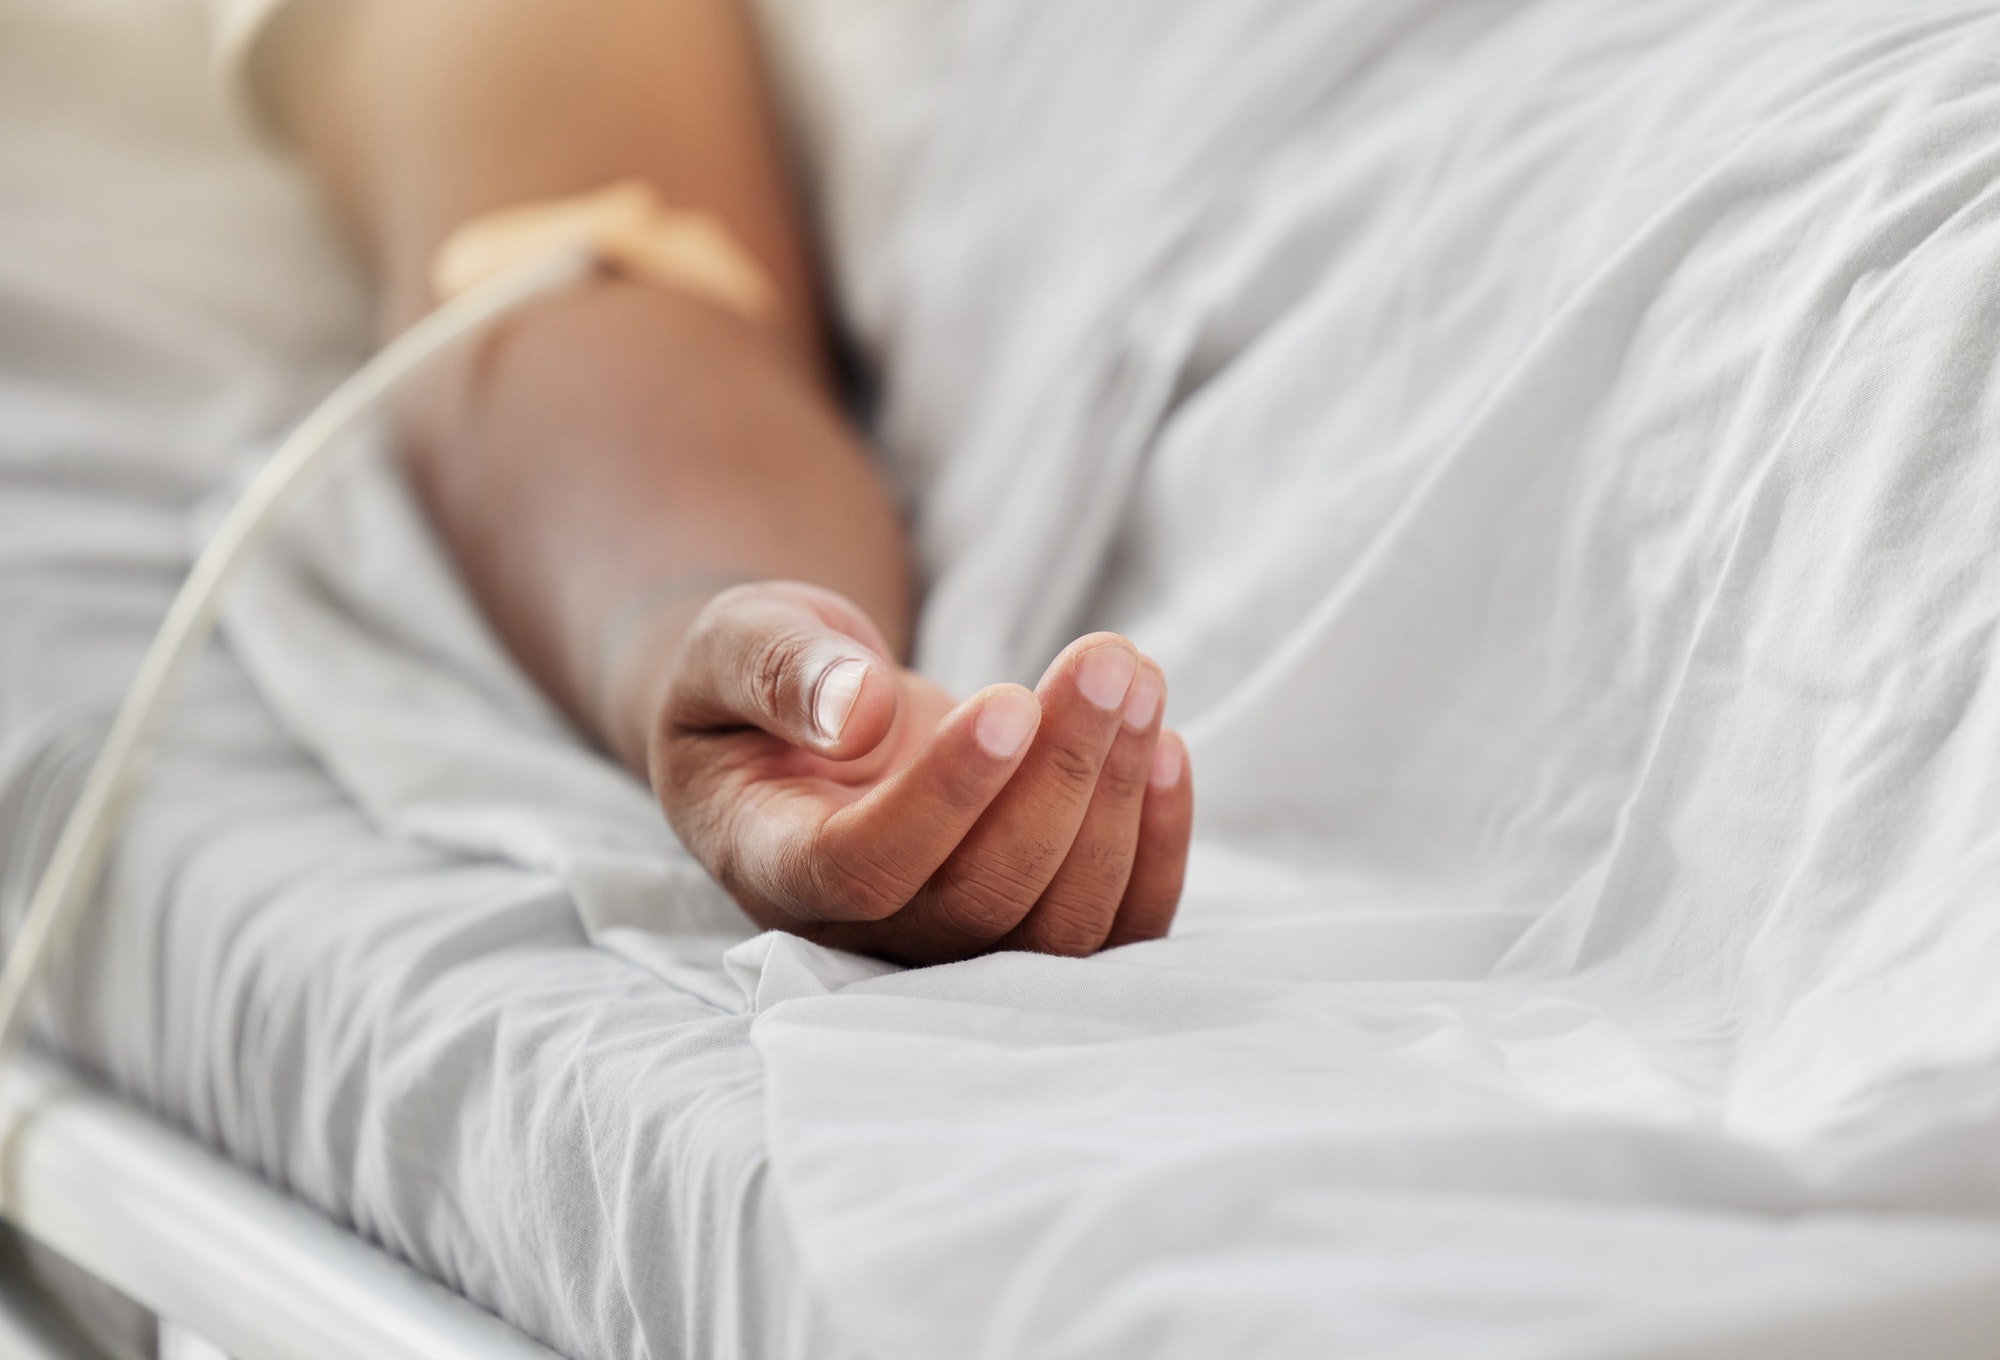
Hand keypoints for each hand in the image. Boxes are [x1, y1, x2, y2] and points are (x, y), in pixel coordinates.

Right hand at [642, 581, 1191, 964]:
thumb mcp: (734, 644)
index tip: (1010, 699)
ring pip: (1058, 924)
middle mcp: (865, 929)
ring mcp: (952, 938)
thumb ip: (778, 671)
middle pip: (983, 897)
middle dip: (1061, 775)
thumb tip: (860, 710)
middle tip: (1108, 661)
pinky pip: (1110, 926)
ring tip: (1137, 677)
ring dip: (1117, 799)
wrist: (800, 725)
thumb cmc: (754, 684)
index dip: (948, 796)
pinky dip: (1154, 845)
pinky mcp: (1023, 923)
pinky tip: (1163, 746)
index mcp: (775, 864)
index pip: (865, 868)